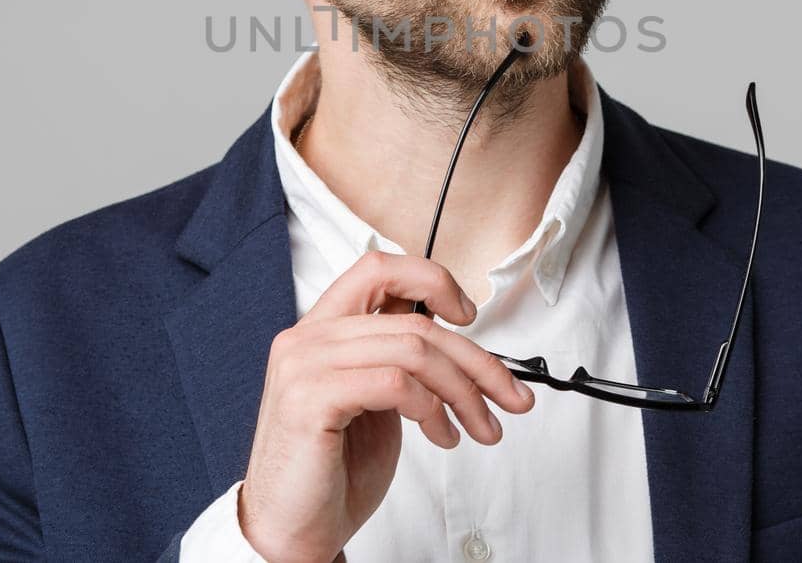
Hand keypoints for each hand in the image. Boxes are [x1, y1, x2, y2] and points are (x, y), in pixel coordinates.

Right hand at [237, 250, 536, 562]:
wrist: (292, 532)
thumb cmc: (333, 472)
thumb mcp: (376, 402)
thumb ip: (399, 362)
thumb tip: (459, 344)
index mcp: (321, 329)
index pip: (379, 270)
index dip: (432, 281)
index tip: (469, 316)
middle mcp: (307, 337)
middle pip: (413, 319)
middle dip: (476, 358)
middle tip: (509, 394)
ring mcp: (304, 365)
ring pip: (413, 349)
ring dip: (463, 391)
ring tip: (479, 427)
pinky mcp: (310, 399)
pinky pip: (395, 383)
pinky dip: (432, 408)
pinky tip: (442, 436)